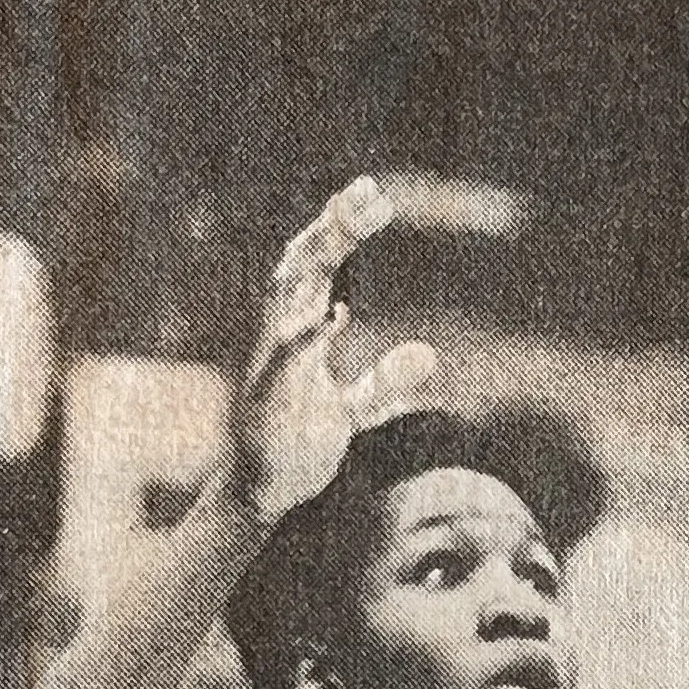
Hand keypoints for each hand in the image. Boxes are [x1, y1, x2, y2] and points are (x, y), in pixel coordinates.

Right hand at [228, 177, 437, 522]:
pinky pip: (287, 360)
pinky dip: (309, 336)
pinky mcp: (270, 399)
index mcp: (299, 334)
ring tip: (342, 227)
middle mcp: (282, 338)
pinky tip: (338, 314)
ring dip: (315, 261)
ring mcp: (272, 365)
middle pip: (303, 269)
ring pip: (287, 299)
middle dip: (332, 228)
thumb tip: (426, 354)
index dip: (342, 229)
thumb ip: (384, 382)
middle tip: (366, 193)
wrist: (262, 494)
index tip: (373, 195)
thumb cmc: (298, 445)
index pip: (320, 269)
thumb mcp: (354, 412)